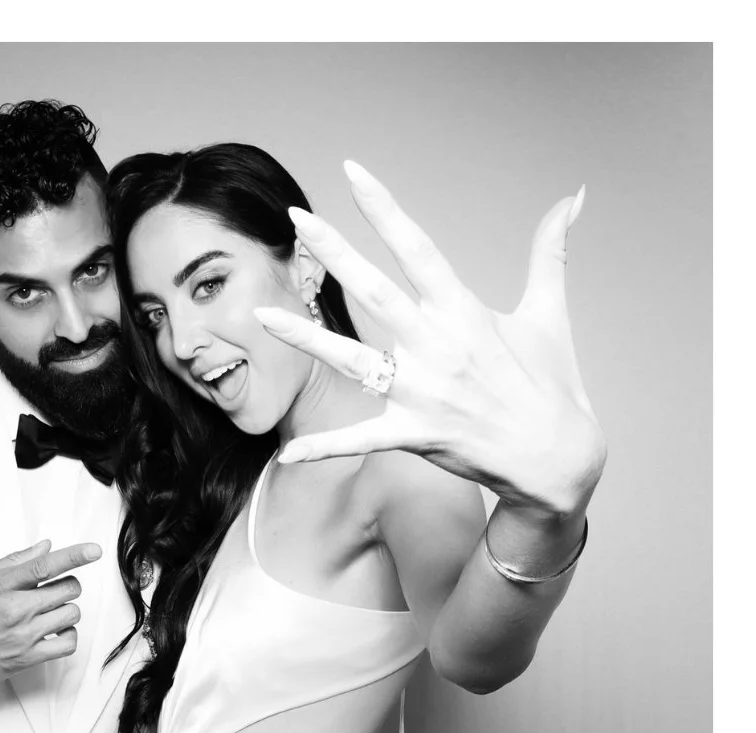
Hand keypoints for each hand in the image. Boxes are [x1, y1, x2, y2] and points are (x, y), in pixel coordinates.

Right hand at [0, 539, 100, 706]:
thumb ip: (13, 561)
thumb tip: (45, 548)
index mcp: (1, 585)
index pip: (45, 566)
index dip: (74, 556)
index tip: (94, 551)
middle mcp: (15, 609)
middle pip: (68, 589)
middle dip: (66, 585)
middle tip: (52, 589)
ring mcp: (24, 635)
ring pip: (72, 613)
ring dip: (66, 609)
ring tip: (48, 611)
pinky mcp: (29, 658)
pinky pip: (68, 643)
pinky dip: (67, 634)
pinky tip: (53, 631)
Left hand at [255, 161, 605, 517]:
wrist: (557, 458)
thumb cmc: (551, 383)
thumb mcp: (550, 313)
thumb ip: (550, 252)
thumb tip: (572, 198)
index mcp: (466, 312)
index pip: (418, 248)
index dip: (384, 209)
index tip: (354, 173)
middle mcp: (438, 346)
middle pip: (375, 291)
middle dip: (334, 252)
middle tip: (297, 219)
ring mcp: (422, 392)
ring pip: (350, 360)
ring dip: (304, 338)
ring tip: (260, 317)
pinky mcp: (414, 433)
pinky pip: (360, 440)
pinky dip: (324, 448)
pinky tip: (287, 454)